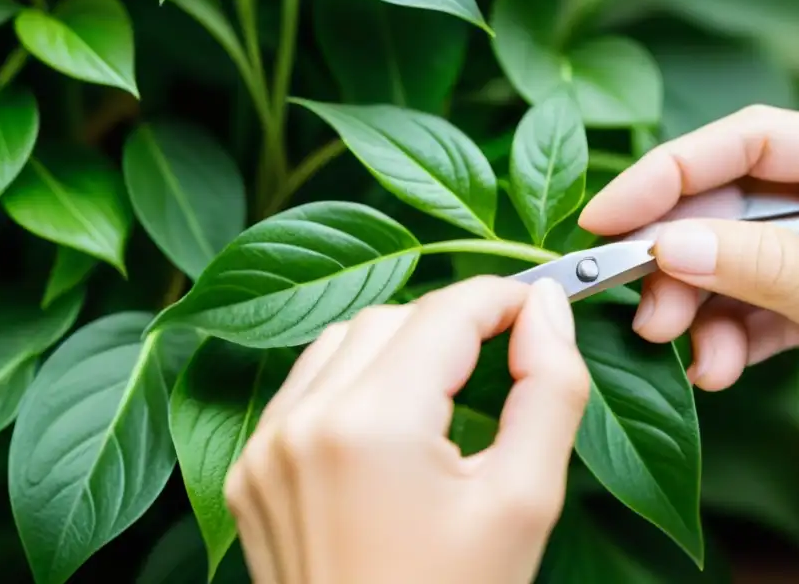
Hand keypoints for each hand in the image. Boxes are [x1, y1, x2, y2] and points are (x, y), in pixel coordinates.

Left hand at [224, 276, 589, 583]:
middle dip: (453, 323)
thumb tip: (548, 311)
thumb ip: (549, 391)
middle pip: (392, 316)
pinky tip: (389, 417)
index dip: (503, 297)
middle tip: (504, 354)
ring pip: (343, 339)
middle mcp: (303, 422)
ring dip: (400, 343)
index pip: (446, 312)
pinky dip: (353, 377)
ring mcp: (265, 447)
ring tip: (447, 388)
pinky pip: (305, 384)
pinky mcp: (249, 468)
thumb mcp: (524, 502)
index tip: (540, 307)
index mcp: (372, 426)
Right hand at [579, 105, 798, 493]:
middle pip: (740, 197)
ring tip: (678, 349)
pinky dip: (730, 329)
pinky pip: (761, 293)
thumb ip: (778, 277)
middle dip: (683, 255)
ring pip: (740, 249)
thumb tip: (670, 244)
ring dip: (700, 300)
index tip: (608, 216)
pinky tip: (717, 366)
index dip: (673, 171)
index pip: (761, 140)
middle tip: (642, 306)